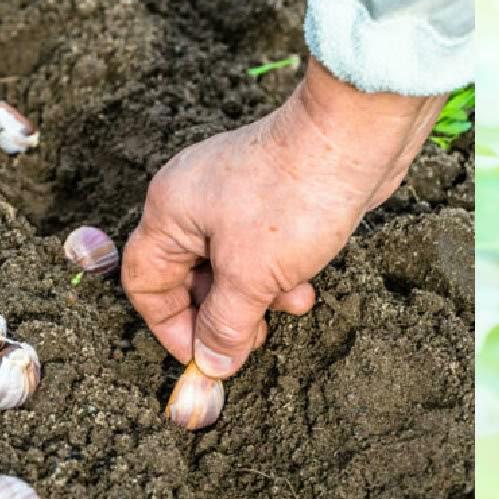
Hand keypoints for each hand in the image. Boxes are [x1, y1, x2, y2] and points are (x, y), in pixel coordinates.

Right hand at [122, 57, 446, 378]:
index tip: (202, 355)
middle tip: (248, 340)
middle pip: (185, 276)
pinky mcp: (264, 193)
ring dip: (254, 295)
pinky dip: (274, 272)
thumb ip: (225, 325)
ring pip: (225, 265)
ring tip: (290, 305)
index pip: (144, 282)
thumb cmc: (293, 197)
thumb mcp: (252, 277)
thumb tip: (211, 363)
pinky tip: (304, 284)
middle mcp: (189, 200)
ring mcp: (227, 194)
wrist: (353, 136)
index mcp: (168, 212)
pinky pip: (255, 247)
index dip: (168, 326)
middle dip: (220, 313)